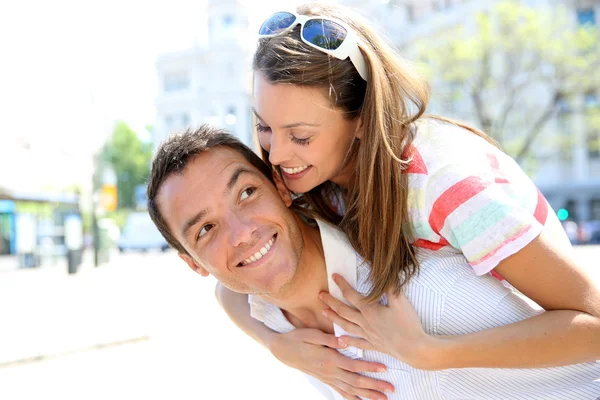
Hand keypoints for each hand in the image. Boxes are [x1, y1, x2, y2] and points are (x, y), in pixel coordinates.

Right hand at [269, 328, 394, 399]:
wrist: (282, 350)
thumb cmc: (297, 338)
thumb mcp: (312, 334)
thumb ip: (329, 340)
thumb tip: (344, 342)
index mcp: (329, 358)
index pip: (354, 365)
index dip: (369, 368)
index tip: (384, 368)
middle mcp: (330, 371)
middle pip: (356, 381)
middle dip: (374, 386)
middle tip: (391, 389)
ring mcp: (327, 377)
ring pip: (350, 390)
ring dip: (367, 395)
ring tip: (383, 398)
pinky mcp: (325, 380)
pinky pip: (340, 392)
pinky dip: (352, 398)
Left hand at [320, 274, 435, 369]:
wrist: (414, 348)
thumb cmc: (408, 324)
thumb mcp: (400, 301)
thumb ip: (389, 287)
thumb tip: (383, 273)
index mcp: (369, 310)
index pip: (351, 294)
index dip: (342, 284)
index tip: (333, 276)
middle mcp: (364, 322)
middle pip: (343, 310)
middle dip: (331, 301)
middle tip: (320, 295)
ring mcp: (367, 335)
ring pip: (346, 325)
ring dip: (334, 318)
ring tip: (324, 313)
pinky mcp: (373, 345)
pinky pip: (357, 342)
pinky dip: (347, 341)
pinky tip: (340, 340)